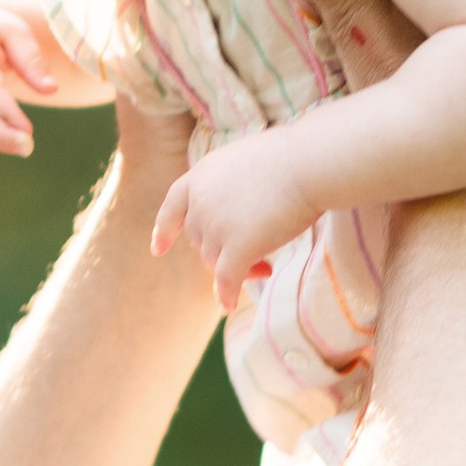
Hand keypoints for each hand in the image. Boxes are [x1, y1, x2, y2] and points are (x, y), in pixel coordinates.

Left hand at [149, 125, 318, 310]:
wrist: (307, 164)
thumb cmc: (288, 160)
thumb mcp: (243, 164)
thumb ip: (228, 188)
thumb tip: (234, 215)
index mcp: (200, 176)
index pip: (173, 206)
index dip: (164, 230)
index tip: (158, 248)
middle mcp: (200, 202)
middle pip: (200, 241)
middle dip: (222, 252)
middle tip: (259, 260)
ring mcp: (216, 225)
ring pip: (215, 261)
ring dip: (237, 269)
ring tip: (266, 267)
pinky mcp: (238, 246)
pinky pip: (226, 279)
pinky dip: (226, 293)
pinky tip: (229, 305)